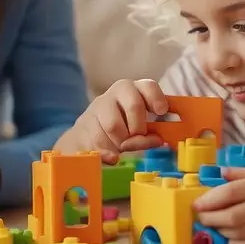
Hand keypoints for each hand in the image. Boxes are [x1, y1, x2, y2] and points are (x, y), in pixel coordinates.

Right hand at [54, 79, 168, 164]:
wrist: (87, 136)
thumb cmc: (123, 129)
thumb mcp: (139, 128)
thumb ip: (150, 134)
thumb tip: (157, 140)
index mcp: (134, 90)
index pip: (148, 86)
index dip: (156, 98)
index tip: (161, 112)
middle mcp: (115, 94)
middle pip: (134, 105)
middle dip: (139, 127)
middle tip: (137, 138)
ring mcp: (97, 107)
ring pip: (114, 126)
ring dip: (122, 142)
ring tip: (121, 146)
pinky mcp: (83, 125)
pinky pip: (98, 141)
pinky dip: (107, 153)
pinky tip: (111, 157)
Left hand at [193, 168, 244, 243]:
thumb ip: (242, 173)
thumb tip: (220, 172)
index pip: (232, 194)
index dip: (211, 200)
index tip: (197, 204)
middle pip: (234, 218)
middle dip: (212, 220)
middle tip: (202, 217)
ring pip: (240, 236)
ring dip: (223, 234)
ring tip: (217, 227)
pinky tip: (233, 240)